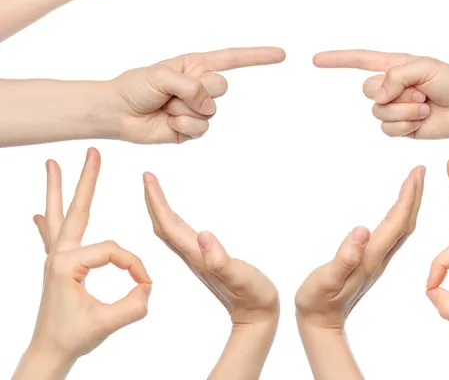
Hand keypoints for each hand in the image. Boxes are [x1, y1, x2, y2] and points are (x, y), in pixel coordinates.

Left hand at [28, 149, 151, 367]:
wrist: (48, 354)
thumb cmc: (73, 339)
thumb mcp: (107, 324)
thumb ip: (134, 304)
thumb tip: (147, 285)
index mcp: (68, 264)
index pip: (113, 250)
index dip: (134, 265)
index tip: (145, 284)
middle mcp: (58, 255)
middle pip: (76, 209)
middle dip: (86, 180)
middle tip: (92, 153)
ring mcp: (55, 258)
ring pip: (57, 216)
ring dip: (55, 189)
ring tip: (50, 164)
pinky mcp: (57, 266)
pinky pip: (50, 236)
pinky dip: (46, 222)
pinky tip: (37, 214)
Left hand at [110, 47, 285, 143]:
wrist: (118, 112)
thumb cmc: (137, 86)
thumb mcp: (162, 75)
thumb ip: (190, 85)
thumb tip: (208, 103)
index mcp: (196, 66)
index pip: (233, 59)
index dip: (258, 57)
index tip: (281, 55)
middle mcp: (201, 86)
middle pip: (222, 87)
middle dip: (199, 90)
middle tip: (176, 92)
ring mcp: (197, 108)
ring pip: (211, 111)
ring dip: (185, 110)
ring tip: (167, 107)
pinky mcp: (191, 129)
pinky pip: (200, 129)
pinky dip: (182, 126)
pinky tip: (168, 122)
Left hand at [143, 172, 278, 327]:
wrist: (256, 317)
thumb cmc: (253, 296)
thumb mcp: (240, 276)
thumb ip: (221, 260)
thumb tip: (203, 235)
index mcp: (196, 255)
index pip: (168, 224)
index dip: (156, 201)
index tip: (147, 177)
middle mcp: (192, 255)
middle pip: (163, 225)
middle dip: (152, 200)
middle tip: (147, 177)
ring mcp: (197, 258)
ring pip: (170, 231)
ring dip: (160, 210)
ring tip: (155, 192)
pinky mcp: (205, 260)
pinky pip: (180, 235)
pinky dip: (172, 220)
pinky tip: (175, 217)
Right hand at [295, 167, 423, 330]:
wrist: (321, 323)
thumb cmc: (318, 301)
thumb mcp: (326, 280)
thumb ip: (344, 258)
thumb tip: (362, 230)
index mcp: (372, 257)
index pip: (397, 223)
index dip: (408, 198)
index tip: (416, 174)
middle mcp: (379, 257)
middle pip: (406, 223)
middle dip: (415, 195)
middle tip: (420, 170)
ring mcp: (377, 259)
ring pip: (402, 228)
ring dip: (410, 204)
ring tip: (413, 183)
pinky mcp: (371, 261)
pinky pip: (393, 233)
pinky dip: (400, 215)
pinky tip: (397, 209)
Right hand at [314, 50, 448, 138]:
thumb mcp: (423, 67)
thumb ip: (395, 76)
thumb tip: (377, 96)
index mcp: (392, 66)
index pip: (358, 60)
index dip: (336, 59)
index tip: (315, 60)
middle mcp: (389, 86)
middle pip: (366, 90)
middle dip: (392, 93)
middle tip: (418, 93)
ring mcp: (393, 107)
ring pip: (378, 112)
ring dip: (404, 111)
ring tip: (424, 107)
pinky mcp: (400, 126)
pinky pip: (388, 129)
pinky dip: (406, 125)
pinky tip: (422, 120)